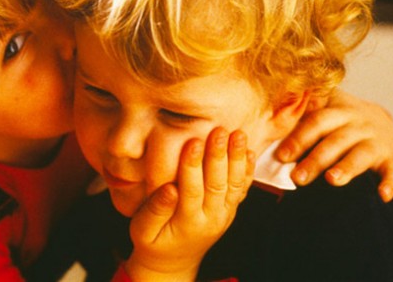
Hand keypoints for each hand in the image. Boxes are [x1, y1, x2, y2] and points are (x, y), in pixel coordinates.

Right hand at [125, 128, 253, 280]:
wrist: (174, 261)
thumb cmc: (153, 242)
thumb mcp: (143, 231)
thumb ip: (155, 211)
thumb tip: (169, 189)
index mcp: (187, 223)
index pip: (192, 190)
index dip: (192, 166)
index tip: (193, 143)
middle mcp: (211, 218)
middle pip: (217, 184)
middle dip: (218, 156)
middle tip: (219, 132)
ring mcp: (223, 214)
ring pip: (233, 184)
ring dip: (236, 158)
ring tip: (238, 135)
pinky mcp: (229, 209)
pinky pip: (241, 189)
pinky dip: (247, 170)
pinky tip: (249, 151)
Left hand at [276, 89, 392, 201]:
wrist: (381, 120)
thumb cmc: (339, 119)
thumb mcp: (323, 109)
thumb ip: (298, 116)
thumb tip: (263, 128)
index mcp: (335, 110)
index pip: (315, 122)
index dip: (298, 139)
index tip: (281, 156)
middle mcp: (356, 123)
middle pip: (334, 140)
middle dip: (315, 160)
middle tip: (297, 178)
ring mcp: (375, 140)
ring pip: (360, 154)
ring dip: (347, 168)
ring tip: (333, 180)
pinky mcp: (391, 157)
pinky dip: (389, 183)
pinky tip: (383, 196)